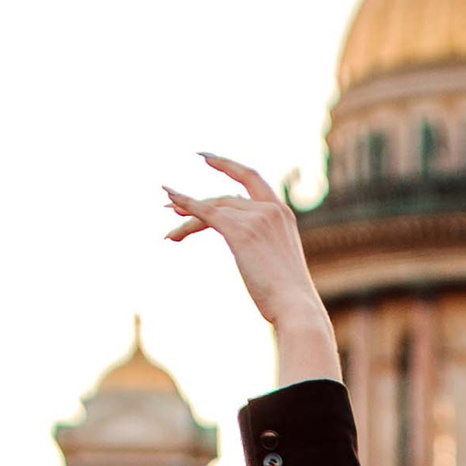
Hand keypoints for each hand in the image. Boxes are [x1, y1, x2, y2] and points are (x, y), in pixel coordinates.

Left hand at [164, 154, 340, 385]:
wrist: (296, 307)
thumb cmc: (289, 299)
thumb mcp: (279, 265)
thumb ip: (265, 250)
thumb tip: (252, 257)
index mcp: (283, 214)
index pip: (252, 179)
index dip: (228, 165)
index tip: (206, 158)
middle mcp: (270, 209)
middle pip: (225, 198)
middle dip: (198, 202)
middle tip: (171, 207)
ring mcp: (256, 218)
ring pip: (212, 209)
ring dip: (187, 218)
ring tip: (169, 235)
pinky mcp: (240, 231)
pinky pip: (206, 212)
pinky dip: (185, 203)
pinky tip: (169, 198)